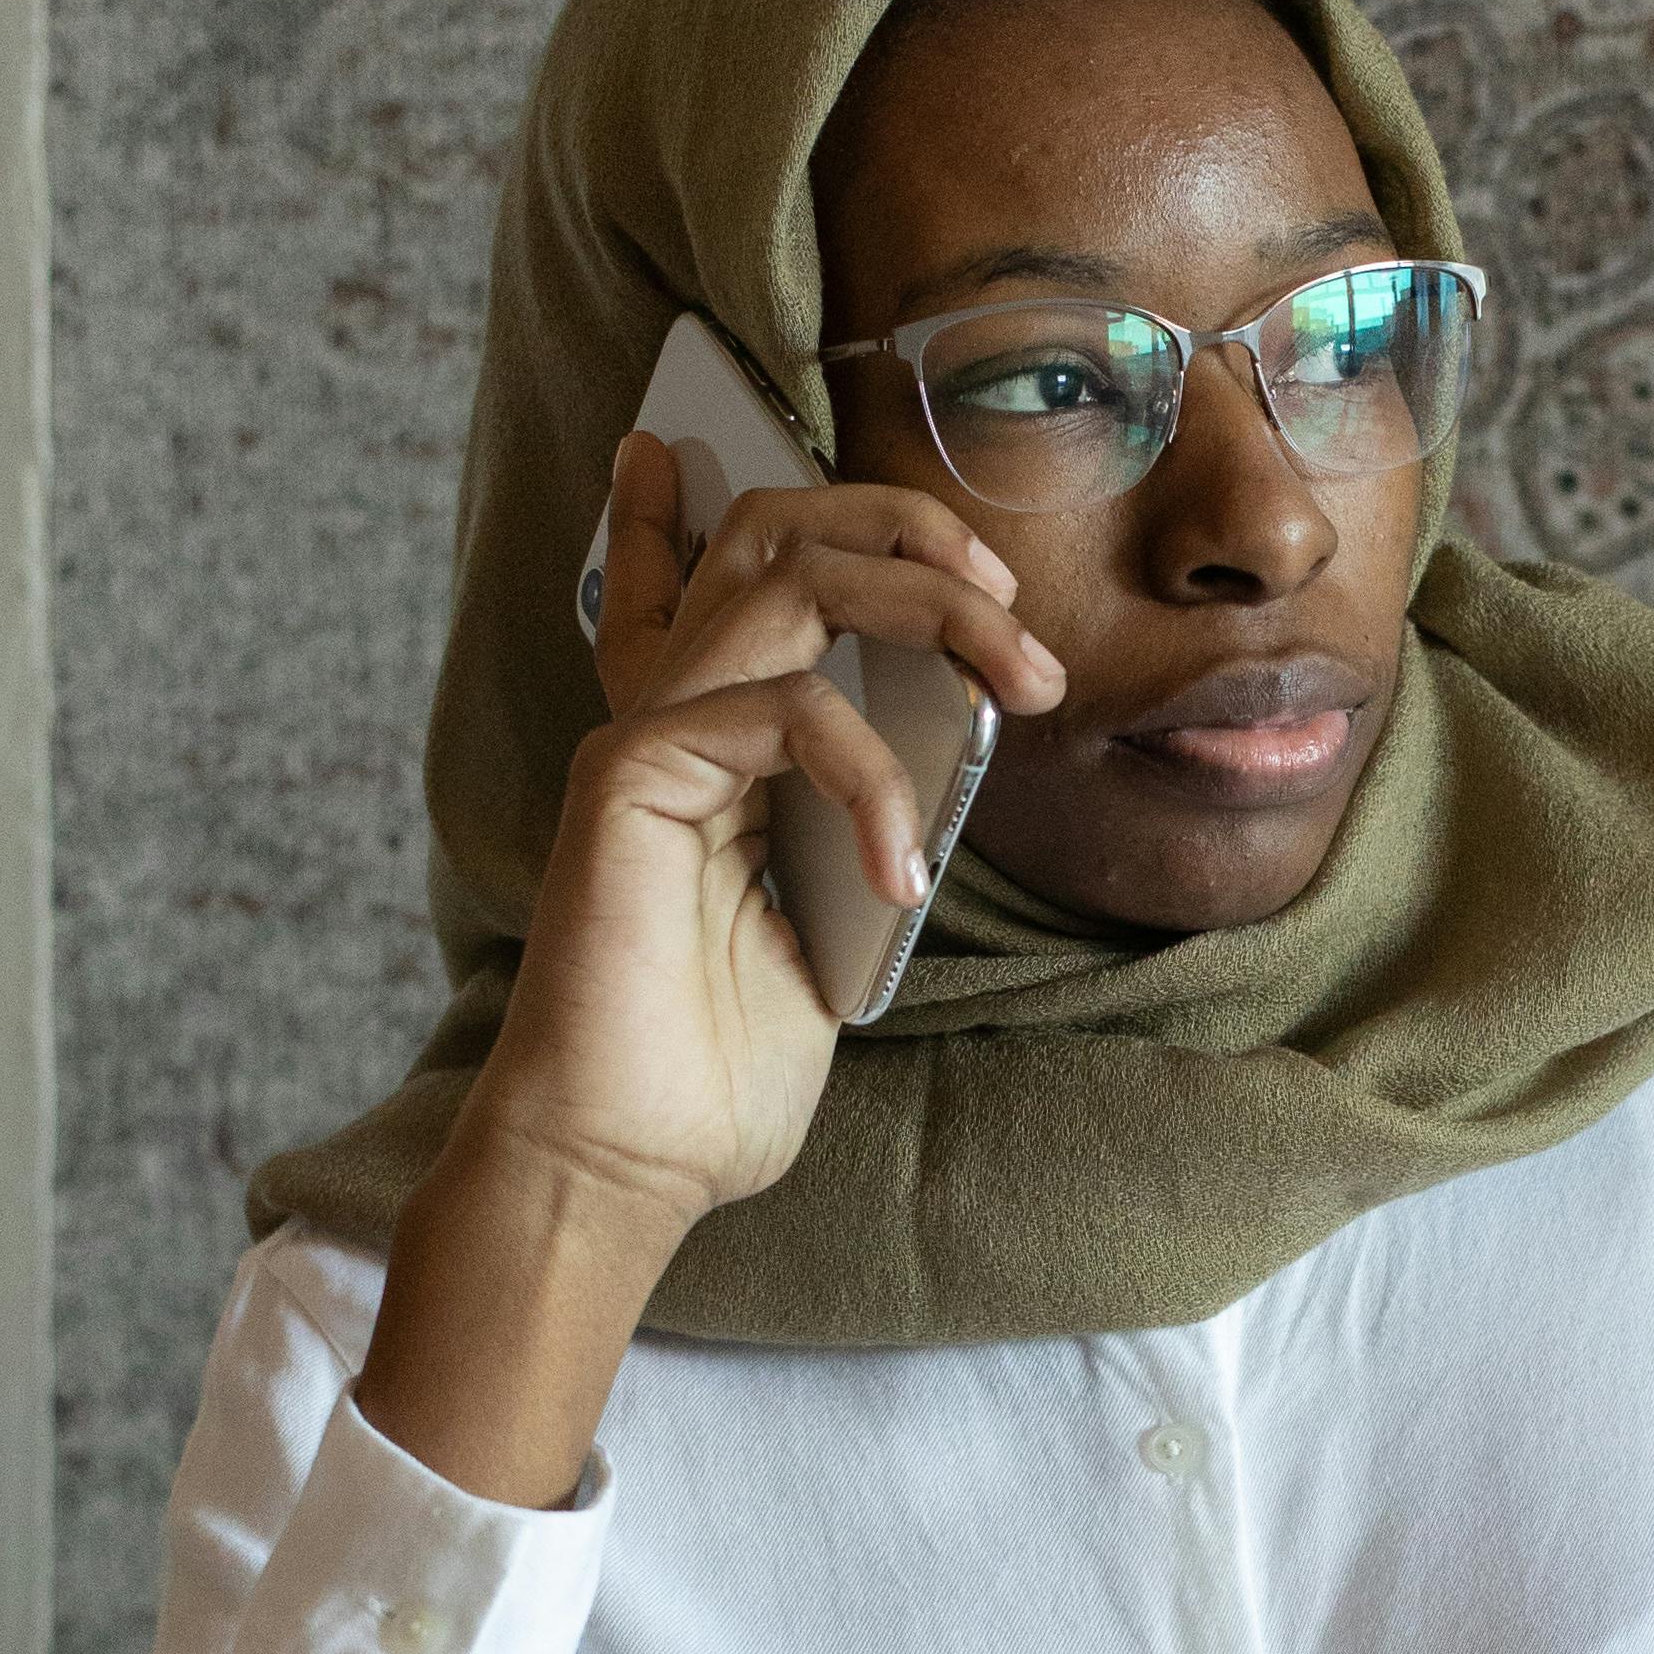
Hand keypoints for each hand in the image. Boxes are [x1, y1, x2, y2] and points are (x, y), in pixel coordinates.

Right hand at [352, 434, 1061, 1503]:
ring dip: (932, 602)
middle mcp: (667, 717)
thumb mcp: (834, 922)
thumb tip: (948, 755)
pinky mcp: (634, 772)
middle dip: (910, 530)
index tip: (811, 488)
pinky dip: (872, 779)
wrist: (628, 1165)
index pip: (705, 580)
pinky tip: (900, 874)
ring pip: (789, 572)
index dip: (740, 505)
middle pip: (776, 534)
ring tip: (1025, 677)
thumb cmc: (715, 1073)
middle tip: (1011, 600)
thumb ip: (864, 822)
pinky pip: (788, 709)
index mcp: (704, 748)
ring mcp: (647, 734)